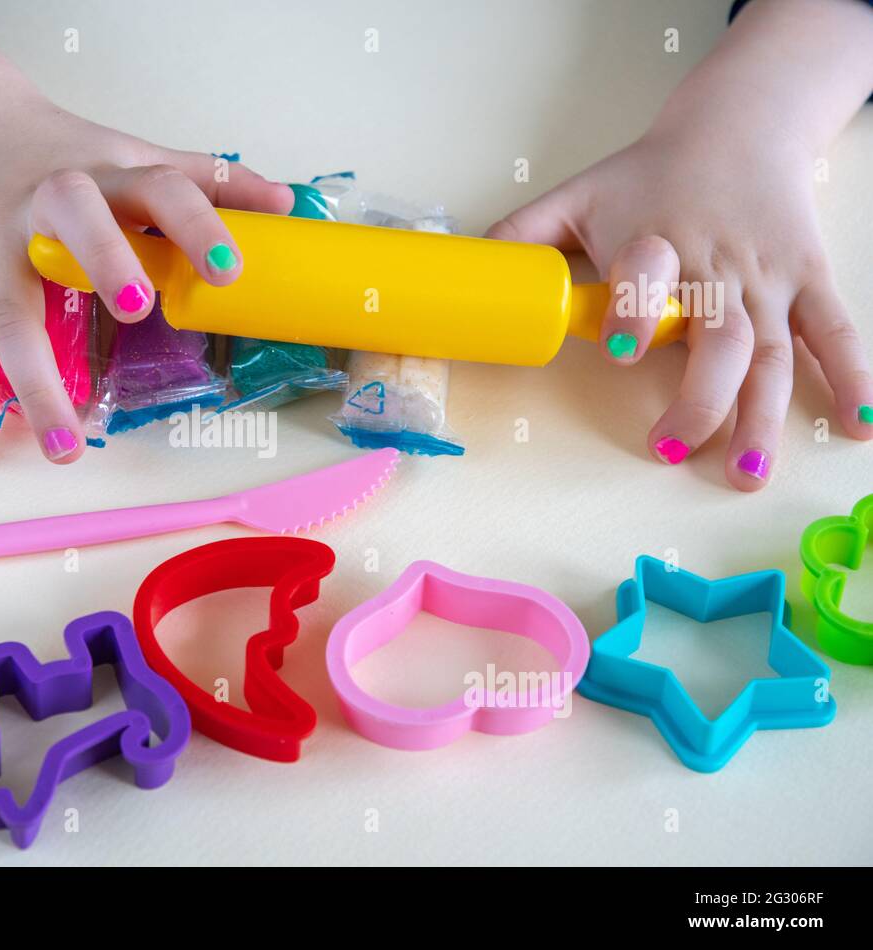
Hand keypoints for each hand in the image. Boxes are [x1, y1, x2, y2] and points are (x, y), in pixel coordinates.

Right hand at [0, 72, 291, 462]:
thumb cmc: (58, 149)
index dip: (197, 225)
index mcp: (107, 176)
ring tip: (64, 446)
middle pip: (73, 223)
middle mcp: (46, 200)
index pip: (161, 190)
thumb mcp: (131, 154)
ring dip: (34, 380)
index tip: (230, 269)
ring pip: (9, 308)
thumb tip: (284, 204)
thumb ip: (204, 180)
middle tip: (136, 308)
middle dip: (104, 259)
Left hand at [488, 0, 872, 490]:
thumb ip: (525, 234)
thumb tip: (467, 266)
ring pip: (775, 353)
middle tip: (672, 444)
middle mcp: (717, 268)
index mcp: (655, 242)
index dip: (633, 309)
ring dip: (764, 416)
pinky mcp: (808, 281)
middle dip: (700, 396)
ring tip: (747, 473)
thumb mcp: (580, 193)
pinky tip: (859, 424)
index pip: (645, 274)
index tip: (618, 349)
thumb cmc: (650, 174)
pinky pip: (836, 332)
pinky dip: (854, 376)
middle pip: (720, 337)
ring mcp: (768, 280)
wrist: (738, 126)